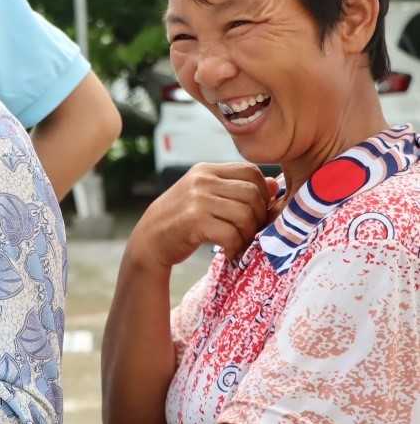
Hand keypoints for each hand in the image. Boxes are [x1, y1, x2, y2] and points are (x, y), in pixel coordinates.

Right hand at [130, 162, 276, 267]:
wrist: (149, 240)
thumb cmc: (181, 220)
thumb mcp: (206, 197)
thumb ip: (236, 189)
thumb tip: (274, 184)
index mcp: (206, 170)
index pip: (251, 172)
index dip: (263, 194)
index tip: (256, 214)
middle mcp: (201, 180)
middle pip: (252, 194)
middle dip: (259, 218)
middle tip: (250, 234)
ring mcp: (196, 199)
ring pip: (245, 215)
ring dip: (248, 236)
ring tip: (239, 244)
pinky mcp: (194, 221)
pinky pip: (231, 234)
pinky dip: (235, 248)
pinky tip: (229, 253)